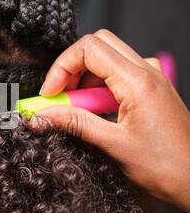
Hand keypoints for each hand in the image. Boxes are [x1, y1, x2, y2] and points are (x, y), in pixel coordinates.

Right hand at [32, 29, 189, 212]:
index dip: (61, 68)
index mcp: (138, 81)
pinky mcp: (150, 90)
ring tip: (75, 110)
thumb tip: (43, 115)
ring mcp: (150, 79)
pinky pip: (117, 75)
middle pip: (97, 46)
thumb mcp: (114, 145)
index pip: (89, 49)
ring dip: (84, 79)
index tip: (49, 94)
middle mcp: (146, 72)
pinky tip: (94, 113)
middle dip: (71, 68)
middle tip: (59, 97)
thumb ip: (75, 124)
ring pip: (106, 59)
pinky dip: (98, 88)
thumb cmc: (168, 166)